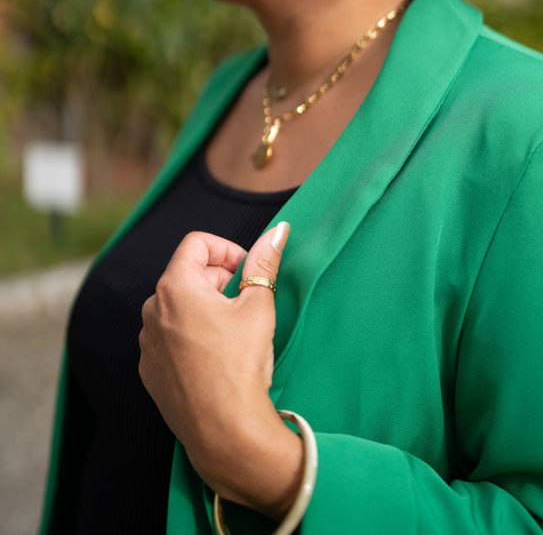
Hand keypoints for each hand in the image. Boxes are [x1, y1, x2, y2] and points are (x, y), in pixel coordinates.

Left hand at [138, 222, 303, 517]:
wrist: (224, 432)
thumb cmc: (241, 364)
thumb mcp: (259, 306)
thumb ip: (264, 262)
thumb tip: (278, 229)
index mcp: (175, 287)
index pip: (197, 243)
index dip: (227, 250)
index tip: (246, 273)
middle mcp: (151, 310)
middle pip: (187, 274)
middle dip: (218, 281)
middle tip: (245, 305)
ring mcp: (146, 342)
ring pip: (178, 306)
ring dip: (204, 308)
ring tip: (231, 334)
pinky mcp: (148, 369)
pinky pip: (168, 337)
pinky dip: (190, 336)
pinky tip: (215, 359)